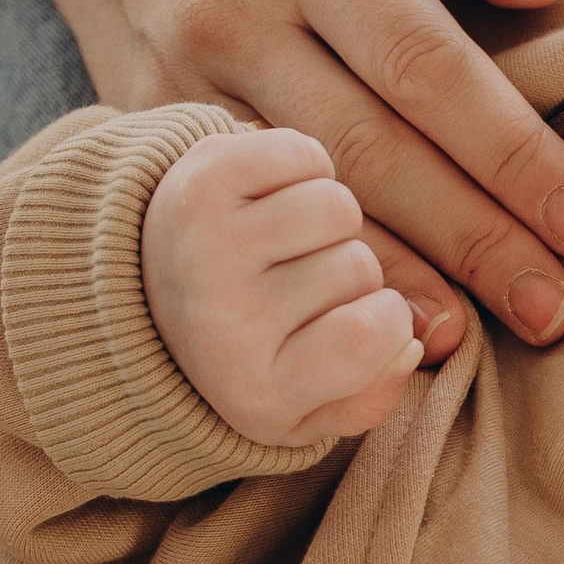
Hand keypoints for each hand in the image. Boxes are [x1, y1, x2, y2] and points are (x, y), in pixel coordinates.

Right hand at [77, 0, 563, 350]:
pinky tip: (367, 328)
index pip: (426, 64)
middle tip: (554, 308)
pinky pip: (242, 225)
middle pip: (370, 151)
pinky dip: (307, 285)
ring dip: (393, 281)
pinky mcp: (147, 138)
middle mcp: (233, 19)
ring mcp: (178, 87)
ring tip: (476, 338)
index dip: (509, 151)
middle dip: (470, 238)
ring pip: (299, 204)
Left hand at [142, 126, 433, 442]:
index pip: (372, 335)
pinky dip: (305, 168)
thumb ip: (375, 396)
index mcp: (255, 392)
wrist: (154, 292)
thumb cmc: (258, 350)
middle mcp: (221, 323)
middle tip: (305, 284)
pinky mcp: (200, 181)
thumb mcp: (312, 408)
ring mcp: (206, 246)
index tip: (362, 320)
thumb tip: (410, 341)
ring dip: (331, 220)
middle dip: (353, 271)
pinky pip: (304, 154)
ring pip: (338, 208)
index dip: (390, 321)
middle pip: (360, 268)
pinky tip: (276, 199)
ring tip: (292, 242)